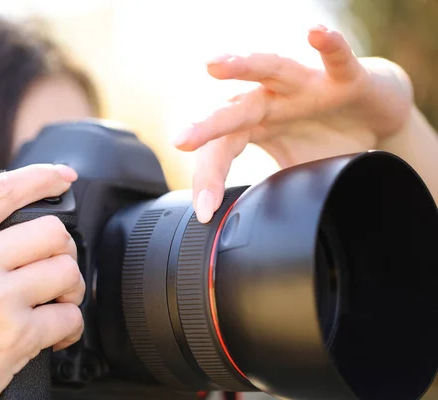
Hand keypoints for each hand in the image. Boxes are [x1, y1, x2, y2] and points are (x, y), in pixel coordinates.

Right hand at [0, 164, 85, 399]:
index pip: (0, 192)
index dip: (40, 177)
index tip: (63, 175)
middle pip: (49, 231)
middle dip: (62, 249)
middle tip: (53, 266)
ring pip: (67, 270)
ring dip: (70, 288)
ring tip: (54, 302)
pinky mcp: (15, 337)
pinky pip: (71, 317)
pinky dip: (71, 327)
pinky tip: (54, 334)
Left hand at [174, 25, 413, 222]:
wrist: (370, 113)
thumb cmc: (323, 138)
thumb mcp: (293, 174)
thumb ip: (269, 195)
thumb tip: (251, 237)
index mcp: (253, 125)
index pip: (222, 150)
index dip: (211, 180)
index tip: (206, 211)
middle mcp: (271, 100)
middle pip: (234, 110)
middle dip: (207, 123)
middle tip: (180, 138)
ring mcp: (303, 85)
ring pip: (270, 69)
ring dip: (243, 65)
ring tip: (214, 63)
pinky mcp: (342, 76)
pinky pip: (336, 57)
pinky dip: (328, 44)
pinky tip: (314, 33)